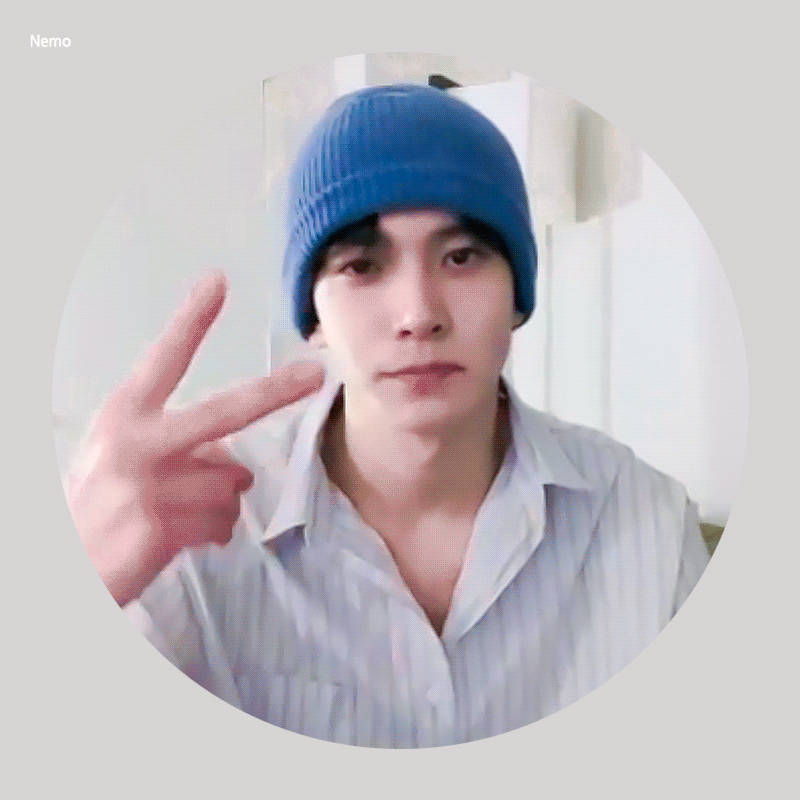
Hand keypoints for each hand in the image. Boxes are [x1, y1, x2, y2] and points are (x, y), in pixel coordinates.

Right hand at [67, 271, 324, 605]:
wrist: (65, 569)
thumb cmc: (96, 505)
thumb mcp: (121, 457)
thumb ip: (175, 443)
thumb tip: (233, 463)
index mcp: (124, 415)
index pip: (164, 359)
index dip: (192, 320)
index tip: (218, 281)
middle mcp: (138, 442)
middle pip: (226, 411)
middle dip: (277, 391)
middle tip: (315, 374)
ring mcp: (151, 485)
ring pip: (232, 484)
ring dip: (219, 503)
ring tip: (176, 516)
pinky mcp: (162, 526)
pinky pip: (224, 522)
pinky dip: (214, 532)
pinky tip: (178, 539)